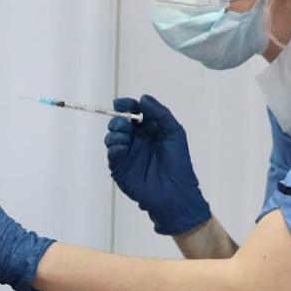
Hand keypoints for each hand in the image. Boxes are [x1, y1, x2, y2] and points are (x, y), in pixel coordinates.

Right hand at [105, 95, 210, 235]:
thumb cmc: (178, 162)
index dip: (126, 105)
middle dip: (118, 121)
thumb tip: (142, 98)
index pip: (134, 112)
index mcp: (149, 130)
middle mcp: (136, 140)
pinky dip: (114, 148)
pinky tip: (123, 149)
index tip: (119, 103)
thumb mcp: (174, 133)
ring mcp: (127, 154)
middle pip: (119, 123)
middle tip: (126, 126)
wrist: (175, 192)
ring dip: (115, 134)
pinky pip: (112, 153)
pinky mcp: (120, 168)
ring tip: (125, 140)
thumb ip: (160, 113)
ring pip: (112, 137)